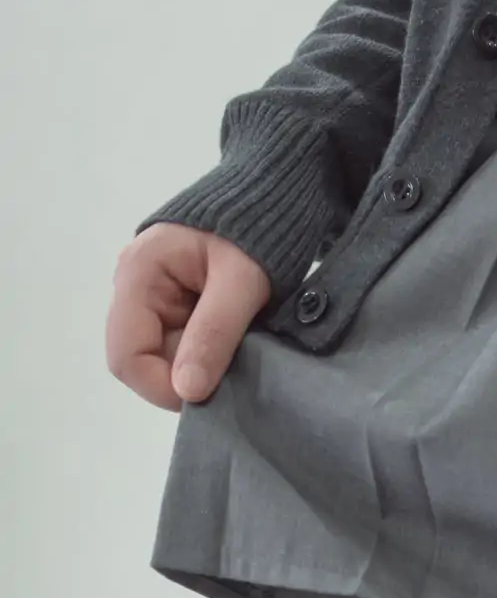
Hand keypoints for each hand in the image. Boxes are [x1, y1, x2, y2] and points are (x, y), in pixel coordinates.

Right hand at [105, 223, 271, 411]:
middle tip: (230, 373)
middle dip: (183, 378)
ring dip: (197, 368)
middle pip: (142, 361)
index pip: (126, 357)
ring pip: (163, 359)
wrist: (269, 201)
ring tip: (235, 354)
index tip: (209, 396)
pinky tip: (232, 346)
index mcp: (137, 275)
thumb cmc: (254, 234)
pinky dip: (206, 357)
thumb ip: (213, 334)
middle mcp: (133, 289)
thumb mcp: (241, 283)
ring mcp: (150, 298)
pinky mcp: (171, 306)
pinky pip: (180, 347)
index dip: (162, 387)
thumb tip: (186, 391)